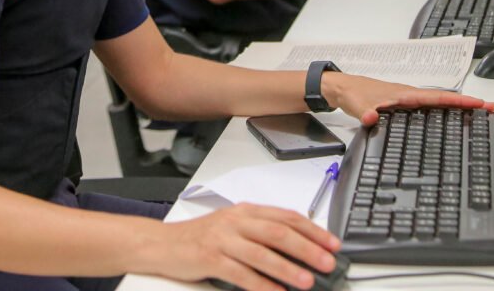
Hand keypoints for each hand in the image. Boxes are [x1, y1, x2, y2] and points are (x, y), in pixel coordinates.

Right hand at [141, 203, 339, 290]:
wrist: (161, 243)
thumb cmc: (199, 237)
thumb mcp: (232, 226)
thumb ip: (260, 231)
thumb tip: (298, 247)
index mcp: (245, 211)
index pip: (286, 216)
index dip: (313, 230)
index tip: (332, 243)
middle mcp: (235, 221)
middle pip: (278, 232)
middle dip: (307, 248)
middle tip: (327, 262)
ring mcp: (222, 239)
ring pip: (261, 253)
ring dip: (287, 268)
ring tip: (307, 281)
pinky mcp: (210, 258)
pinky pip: (240, 274)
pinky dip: (261, 285)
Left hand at [323, 73, 493, 126]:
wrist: (343, 88)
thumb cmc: (355, 94)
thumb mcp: (360, 106)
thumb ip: (367, 113)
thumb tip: (372, 118)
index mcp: (406, 94)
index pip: (438, 97)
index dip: (459, 100)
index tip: (479, 104)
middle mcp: (411, 95)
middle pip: (445, 99)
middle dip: (467, 103)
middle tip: (490, 108)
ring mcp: (408, 100)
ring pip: (439, 103)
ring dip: (458, 106)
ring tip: (479, 112)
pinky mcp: (404, 105)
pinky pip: (430, 107)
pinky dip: (444, 110)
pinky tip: (451, 117)